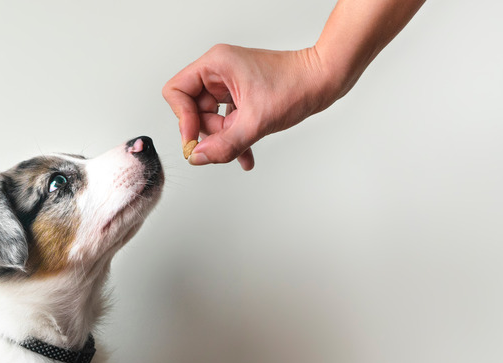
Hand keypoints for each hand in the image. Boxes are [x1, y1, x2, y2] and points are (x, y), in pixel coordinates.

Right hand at [163, 44, 339, 170]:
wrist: (325, 80)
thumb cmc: (296, 86)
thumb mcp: (256, 122)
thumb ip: (224, 144)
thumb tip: (198, 158)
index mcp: (215, 64)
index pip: (177, 91)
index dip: (182, 119)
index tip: (195, 141)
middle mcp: (219, 71)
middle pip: (193, 109)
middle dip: (210, 132)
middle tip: (229, 142)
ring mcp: (229, 83)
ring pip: (211, 119)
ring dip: (225, 138)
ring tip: (245, 147)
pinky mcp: (241, 94)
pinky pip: (227, 120)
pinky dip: (234, 137)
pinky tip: (246, 155)